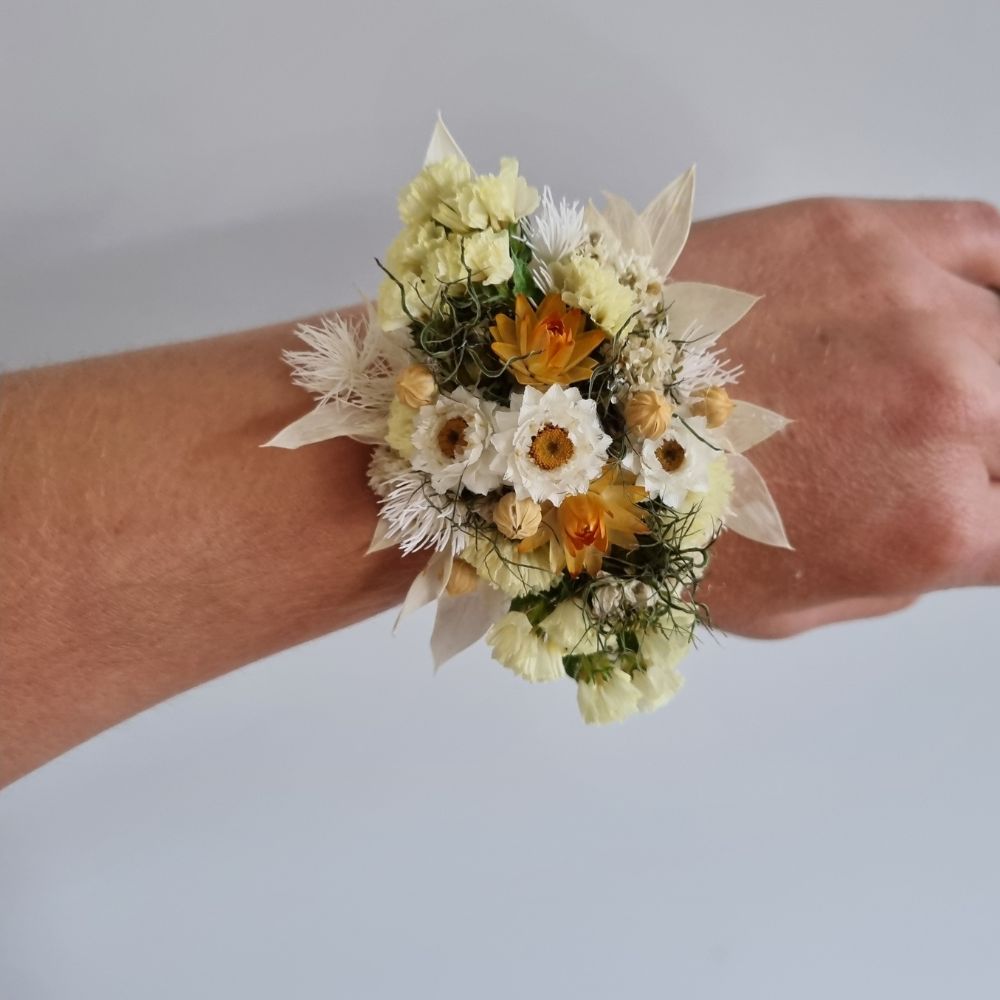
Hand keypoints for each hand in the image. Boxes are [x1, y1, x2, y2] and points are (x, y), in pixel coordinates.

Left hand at [672, 198, 999, 636]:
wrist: (560, 413)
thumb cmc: (650, 520)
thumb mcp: (791, 606)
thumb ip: (904, 569)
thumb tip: (957, 528)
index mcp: (931, 525)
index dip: (996, 520)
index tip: (976, 507)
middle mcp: (945, 409)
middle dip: (984, 452)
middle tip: (927, 453)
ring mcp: (910, 308)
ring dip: (986, 372)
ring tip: (924, 390)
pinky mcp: (862, 233)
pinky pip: (988, 238)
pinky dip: (994, 278)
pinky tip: (962, 309)